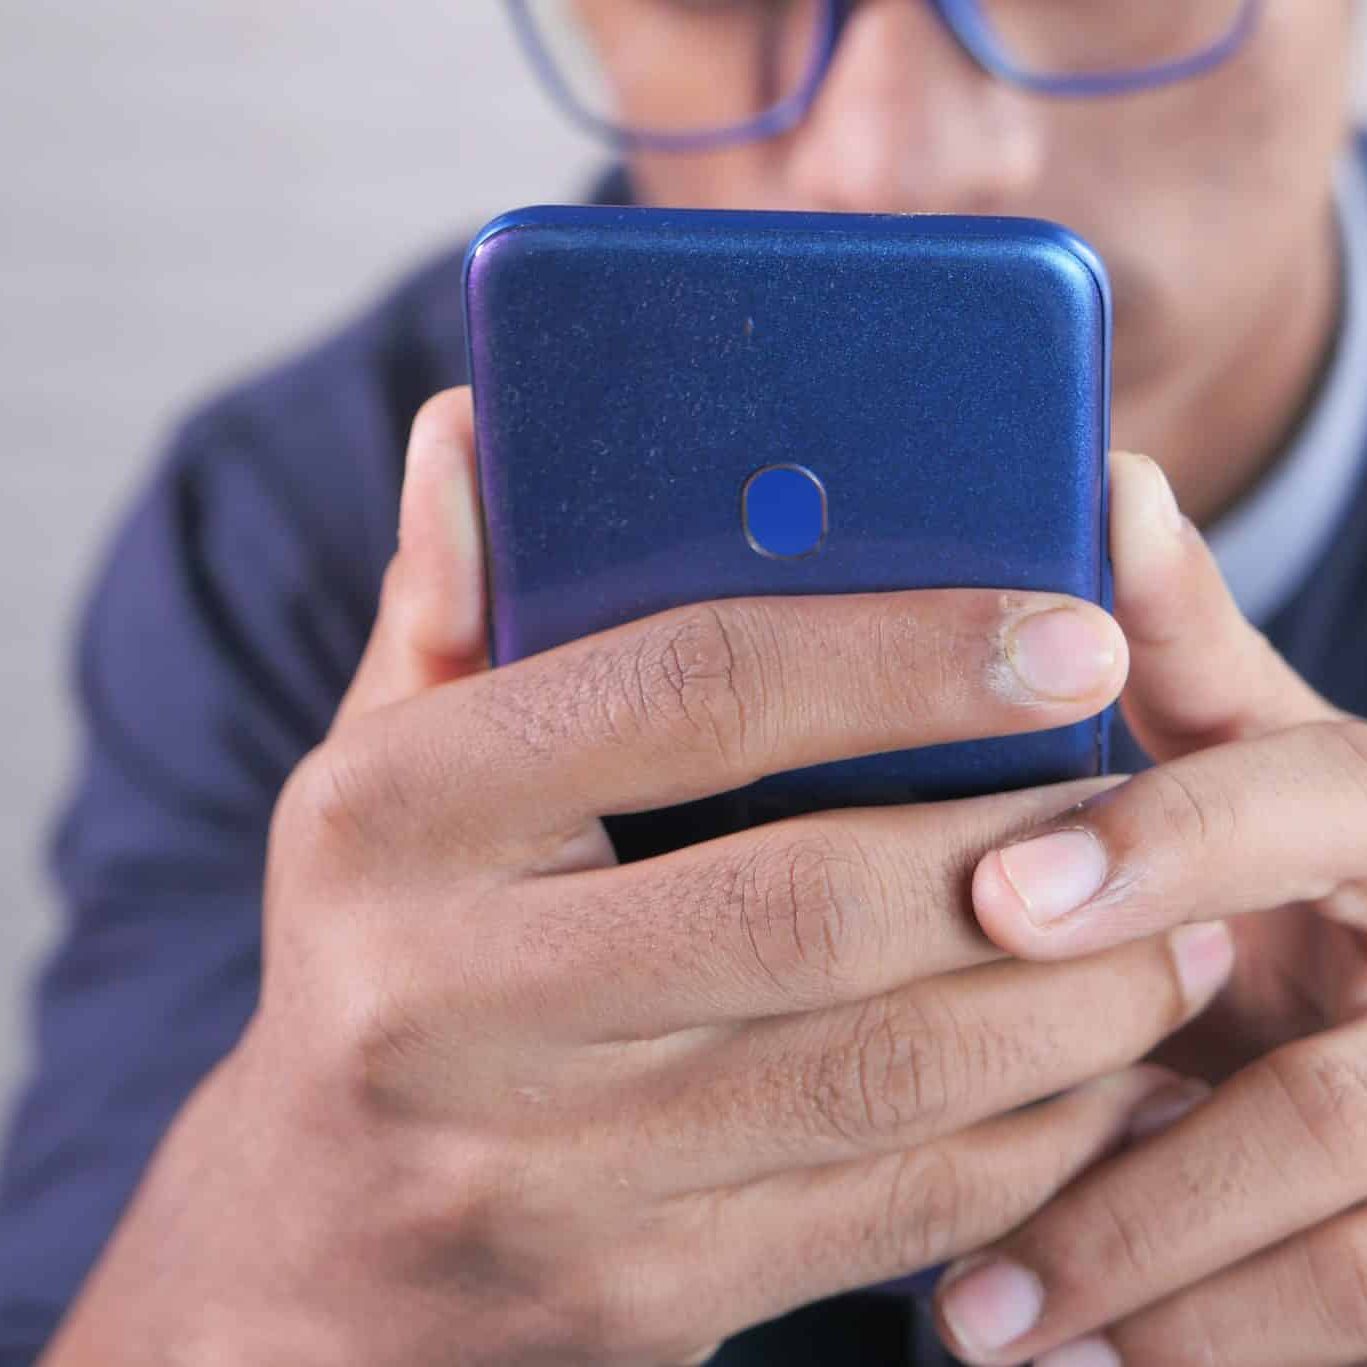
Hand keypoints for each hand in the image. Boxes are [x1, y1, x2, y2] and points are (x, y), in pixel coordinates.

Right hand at [45, 400, 1228, 1366]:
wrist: (327, 1248)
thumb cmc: (379, 953)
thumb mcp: (383, 770)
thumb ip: (450, 607)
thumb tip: (469, 430)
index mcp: (390, 822)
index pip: (680, 696)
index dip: (892, 655)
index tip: (1062, 634)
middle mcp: (445, 998)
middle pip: (807, 906)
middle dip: (1018, 847)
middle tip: (1148, 799)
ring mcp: (540, 1169)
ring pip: (876, 1078)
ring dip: (1062, 1001)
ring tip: (1170, 934)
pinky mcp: (635, 1293)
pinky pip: (884, 1214)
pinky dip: (1025, 1138)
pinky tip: (1094, 1071)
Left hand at [932, 452, 1366, 1365]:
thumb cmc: (1306, 869)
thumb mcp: (1260, 754)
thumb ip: (1186, 647)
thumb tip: (1105, 471)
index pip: (1305, 804)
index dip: (1163, 850)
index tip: (1001, 898)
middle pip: (1337, 1099)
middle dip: (1142, 1180)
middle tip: (956, 1232)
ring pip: (1348, 1235)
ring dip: (1151, 1290)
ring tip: (979, 1326)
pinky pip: (1356, 1319)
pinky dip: (1208, 1349)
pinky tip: (1076, 1355)